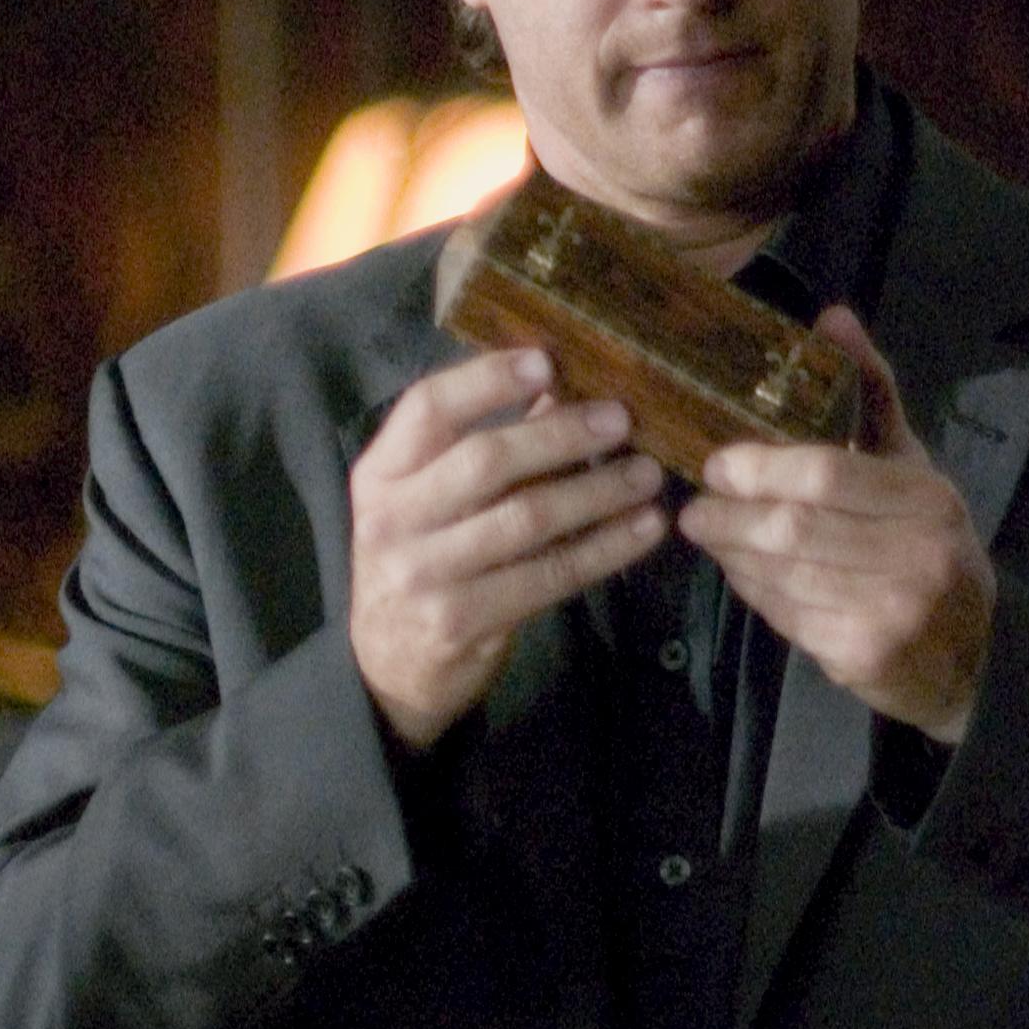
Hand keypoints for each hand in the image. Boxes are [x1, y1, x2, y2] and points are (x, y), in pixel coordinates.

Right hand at [349, 347, 667, 749]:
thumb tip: (559, 384)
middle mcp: (393, 519)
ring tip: (647, 473)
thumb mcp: (429, 500)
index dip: (487, 379)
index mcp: (381, 474)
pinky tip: (643, 529)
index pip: (428, 408)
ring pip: (525, 519)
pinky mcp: (461, 622)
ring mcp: (424, 573)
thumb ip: (486, 446)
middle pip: (486, 460)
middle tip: (622, 419)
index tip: (547, 361)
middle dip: (561, 435)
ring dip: (596, 492)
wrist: (388, 667)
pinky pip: (547, 577)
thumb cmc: (422, 561)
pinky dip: (603, 550)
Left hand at [678, 305, 992, 742]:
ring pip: (780, 575)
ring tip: (712, 537)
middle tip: (694, 509)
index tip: (716, 464)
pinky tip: (744, 574)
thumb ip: (870, 391)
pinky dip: (753, 592)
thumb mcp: (908, 463)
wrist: (965, 653)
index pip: (827, 474)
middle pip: (793, 529)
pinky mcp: (864, 655)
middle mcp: (916, 554)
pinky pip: (785, 616)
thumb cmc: (926, 541)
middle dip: (729, 518)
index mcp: (926, 497)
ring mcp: (892, 611)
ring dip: (733, 556)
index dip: (760, 468)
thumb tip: (832, 315)